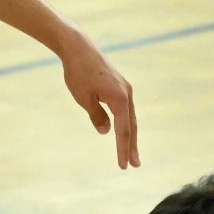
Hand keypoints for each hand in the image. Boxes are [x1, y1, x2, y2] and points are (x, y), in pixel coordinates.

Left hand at [58, 31, 138, 169]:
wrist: (79, 48)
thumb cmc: (79, 73)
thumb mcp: (84, 99)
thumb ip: (97, 116)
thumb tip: (107, 132)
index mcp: (120, 100)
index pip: (123, 131)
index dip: (123, 149)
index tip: (123, 166)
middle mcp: (127, 94)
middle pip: (131, 126)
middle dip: (132, 146)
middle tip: (134, 165)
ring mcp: (125, 88)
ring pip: (130, 117)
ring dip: (130, 135)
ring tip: (130, 151)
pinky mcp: (119, 85)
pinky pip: (125, 108)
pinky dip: (125, 121)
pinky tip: (122, 128)